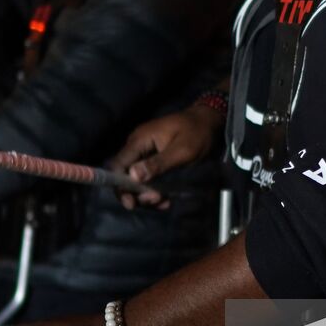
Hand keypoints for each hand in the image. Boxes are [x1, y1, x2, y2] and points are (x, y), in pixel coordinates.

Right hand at [108, 105, 222, 208]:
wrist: (208, 122)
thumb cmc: (196, 134)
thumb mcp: (182, 151)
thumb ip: (158, 163)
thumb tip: (133, 176)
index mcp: (140, 140)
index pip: (117, 165)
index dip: (119, 185)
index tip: (130, 203)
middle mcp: (137, 146)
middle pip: (123, 174)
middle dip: (135, 192)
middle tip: (156, 200)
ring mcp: (144, 153)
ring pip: (135, 179)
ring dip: (146, 194)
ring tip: (163, 201)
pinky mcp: (153, 160)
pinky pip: (146, 178)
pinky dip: (154, 191)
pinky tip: (166, 200)